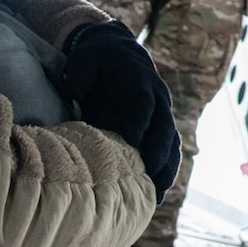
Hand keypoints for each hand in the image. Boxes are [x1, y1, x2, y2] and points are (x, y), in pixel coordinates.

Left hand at [62, 21, 180, 199]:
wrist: (116, 53)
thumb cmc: (97, 59)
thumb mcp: (86, 57)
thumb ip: (80, 71)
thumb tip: (76, 88)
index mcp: (140, 79)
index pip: (144, 103)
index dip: (140, 122)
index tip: (132, 140)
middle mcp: (157, 97)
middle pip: (164, 126)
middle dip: (158, 151)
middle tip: (148, 172)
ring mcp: (161, 114)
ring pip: (171, 142)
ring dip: (167, 167)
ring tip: (158, 192)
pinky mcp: (159, 128)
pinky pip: (169, 151)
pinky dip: (166, 171)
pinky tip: (157, 194)